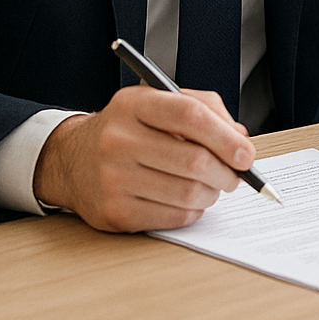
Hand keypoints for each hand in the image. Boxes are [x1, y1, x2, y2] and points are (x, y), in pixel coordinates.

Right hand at [33, 85, 254, 232]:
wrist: (72, 160)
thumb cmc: (129, 129)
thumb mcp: (159, 102)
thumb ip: (205, 110)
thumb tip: (241, 140)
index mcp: (134, 105)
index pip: (190, 115)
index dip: (226, 137)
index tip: (246, 154)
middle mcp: (118, 140)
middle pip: (195, 161)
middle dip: (227, 172)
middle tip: (235, 175)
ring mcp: (113, 178)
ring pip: (188, 193)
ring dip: (212, 193)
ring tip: (210, 186)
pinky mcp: (114, 212)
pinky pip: (173, 217)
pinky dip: (192, 211)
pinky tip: (186, 200)